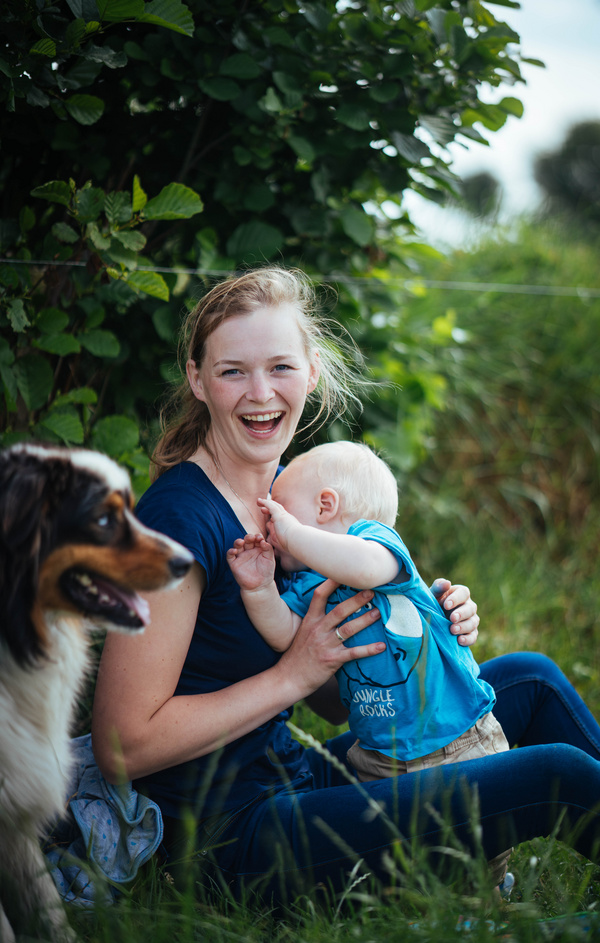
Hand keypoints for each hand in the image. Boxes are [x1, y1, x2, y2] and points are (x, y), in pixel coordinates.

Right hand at [227, 534, 274, 591]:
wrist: (260, 586)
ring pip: (237, 546)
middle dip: (249, 537)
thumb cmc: (266, 572)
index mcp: (257, 548)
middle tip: (252, 538)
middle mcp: (248, 551)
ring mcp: (241, 557)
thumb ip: (268, 549)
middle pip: (246, 540)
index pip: (256, 539)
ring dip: (238, 542)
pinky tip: (234, 551)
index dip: (257, 536)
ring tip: (241, 542)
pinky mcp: (234, 564)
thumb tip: (263, 541)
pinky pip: (230, 556)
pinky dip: (230, 552)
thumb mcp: (270, 559)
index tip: (260, 537)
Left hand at [257, 495, 300, 552]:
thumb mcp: (283, 542)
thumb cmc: (292, 544)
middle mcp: (286, 518)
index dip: (275, 516)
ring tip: (258, 501)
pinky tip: (260, 501)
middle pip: (278, 510)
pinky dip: (265, 503)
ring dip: (266, 503)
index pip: (281, 518)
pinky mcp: (279, 515)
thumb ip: (278, 540)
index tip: (270, 518)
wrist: (298, 540)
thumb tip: (274, 541)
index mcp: (289, 524)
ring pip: (274, 506)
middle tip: (263, 507)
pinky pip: (270, 506)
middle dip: (270, 507)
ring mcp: (283, 516)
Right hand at [276, 579, 384, 695]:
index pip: (319, 596)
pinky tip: (381, 646)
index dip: (331, 583)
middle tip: (371, 590)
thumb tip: (335, 610)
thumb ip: (317, 621)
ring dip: (365, 620)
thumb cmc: (298, 655)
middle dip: (356, 600)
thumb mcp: (303, 632)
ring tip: (378, 612)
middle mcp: (318, 630)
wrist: (288, 678)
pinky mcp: (332, 660)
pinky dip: (368, 650)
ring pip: (348, 629)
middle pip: (339, 610)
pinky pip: (353, 653)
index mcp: (310, 620)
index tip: (344, 573)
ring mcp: (325, 645)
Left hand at [431, 578, 478, 646]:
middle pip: (470, 608)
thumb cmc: (432, 603)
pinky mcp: (470, 633)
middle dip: (461, 614)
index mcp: (460, 593)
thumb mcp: (433, 594)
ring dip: (464, 627)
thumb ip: (438, 587)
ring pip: (473, 623)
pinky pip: (473, 636)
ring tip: (452, 630)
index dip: (456, 599)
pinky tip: (459, 641)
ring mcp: (471, 620)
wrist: (431, 620)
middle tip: (452, 619)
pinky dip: (468, 639)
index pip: (463, 593)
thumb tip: (447, 583)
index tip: (446, 605)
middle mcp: (468, 606)